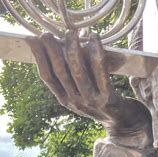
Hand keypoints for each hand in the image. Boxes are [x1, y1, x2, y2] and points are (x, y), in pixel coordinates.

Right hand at [28, 32, 152, 149]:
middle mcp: (75, 101)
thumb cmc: (103, 101)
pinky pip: (100, 72)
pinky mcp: (107, 98)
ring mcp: (90, 101)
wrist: (125, 123)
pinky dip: (96, 53)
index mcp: (65, 99)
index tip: (32, 39)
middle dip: (52, 50)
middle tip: (48, 33)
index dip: (38, 57)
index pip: (47, 77)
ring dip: (72, 49)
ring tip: (71, 33)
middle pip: (60, 72)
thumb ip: (73, 76)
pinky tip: (94, 39)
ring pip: (77, 71)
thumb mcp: (83, 92)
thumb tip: (61, 46)